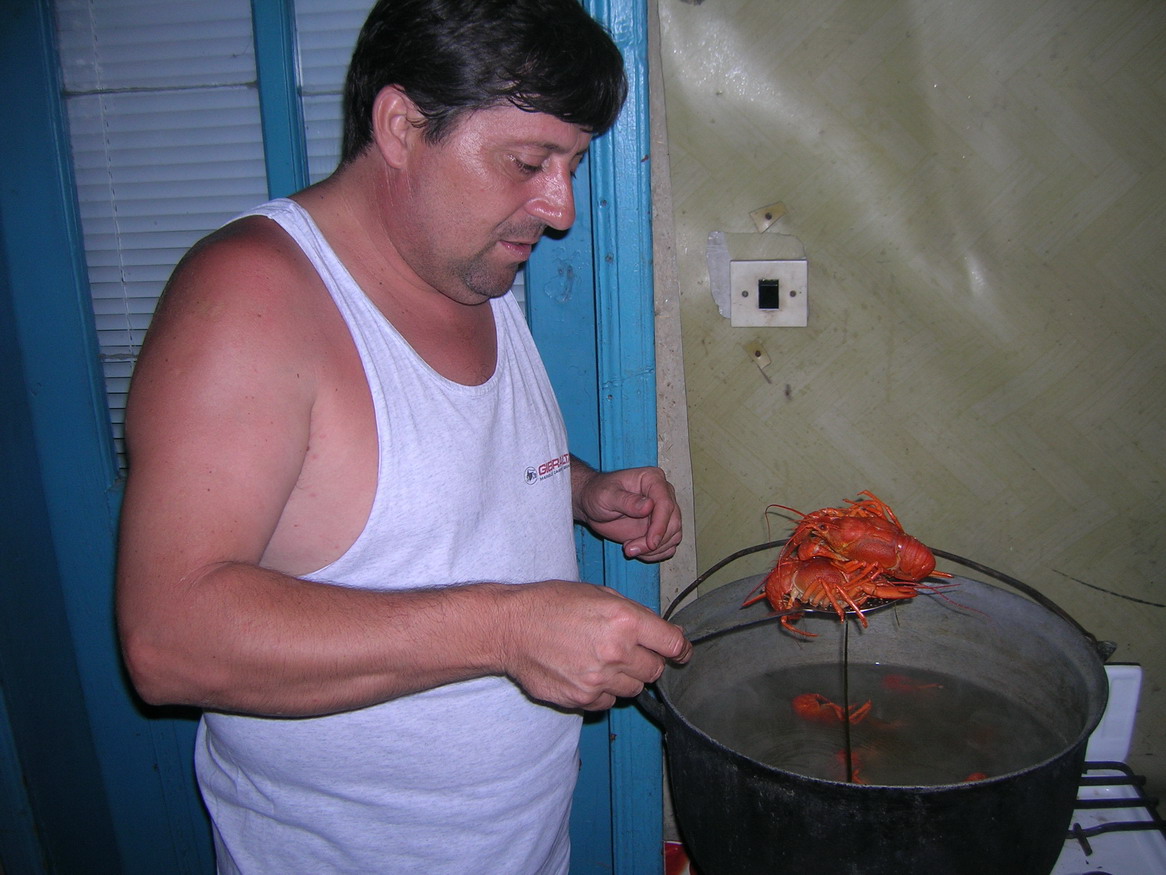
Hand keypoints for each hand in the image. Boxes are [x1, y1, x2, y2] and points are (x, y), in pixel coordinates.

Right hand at [500, 581, 692, 710]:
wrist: (511, 628)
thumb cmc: (551, 604)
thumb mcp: (598, 593)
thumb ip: (633, 614)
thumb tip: (660, 633)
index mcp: (625, 620)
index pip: (672, 644)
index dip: (680, 649)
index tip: (680, 652)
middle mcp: (617, 652)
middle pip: (655, 670)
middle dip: (647, 661)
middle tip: (629, 651)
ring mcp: (599, 679)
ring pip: (633, 689)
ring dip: (625, 677)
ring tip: (601, 660)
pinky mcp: (582, 699)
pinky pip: (608, 701)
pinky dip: (603, 691)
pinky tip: (585, 672)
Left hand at [573, 463, 681, 561]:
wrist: (592, 505)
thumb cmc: (598, 493)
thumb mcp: (606, 495)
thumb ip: (626, 500)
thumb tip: (648, 506)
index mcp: (653, 480)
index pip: (666, 504)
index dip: (660, 525)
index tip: (650, 542)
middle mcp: (663, 495)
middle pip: (673, 523)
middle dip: (655, 542)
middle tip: (630, 548)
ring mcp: (663, 513)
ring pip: (673, 536)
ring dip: (653, 550)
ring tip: (629, 548)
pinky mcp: (660, 528)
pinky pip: (668, 545)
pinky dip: (655, 554)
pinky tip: (637, 550)